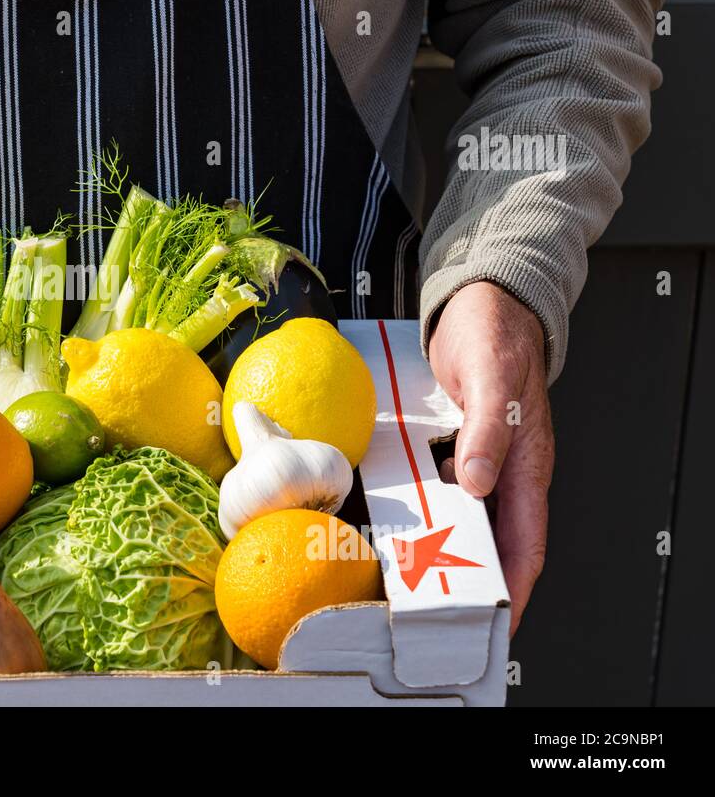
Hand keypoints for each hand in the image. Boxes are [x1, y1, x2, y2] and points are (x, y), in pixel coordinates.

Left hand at [427, 281, 553, 634]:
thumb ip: (487, 431)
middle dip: (469, 577)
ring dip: (440, 542)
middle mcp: (504, 468)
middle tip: (435, 608)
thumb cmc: (495, 335)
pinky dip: (421, 504)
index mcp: (527, 463)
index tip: (496, 620)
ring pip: (461, 515)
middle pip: (491, 538)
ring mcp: (479, 458)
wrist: (480, 301)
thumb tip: (476, 482)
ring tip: (407, 574)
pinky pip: (437, 484)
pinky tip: (395, 516)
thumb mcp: (490, 378)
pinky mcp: (454, 444)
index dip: (513, 585)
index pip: (526, 542)